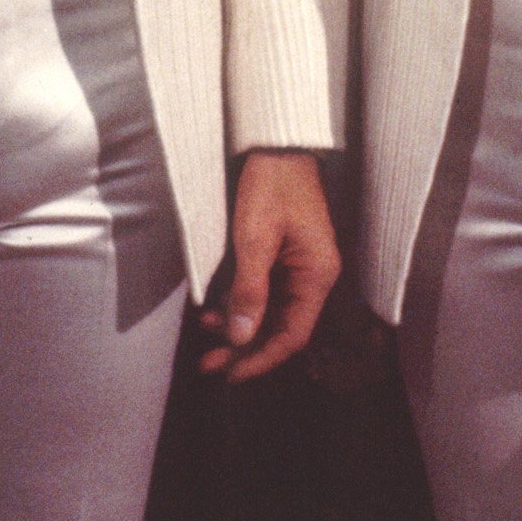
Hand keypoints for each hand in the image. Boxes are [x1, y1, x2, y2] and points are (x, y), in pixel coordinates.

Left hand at [200, 151, 339, 382]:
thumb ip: (249, 290)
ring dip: (240, 327)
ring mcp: (301, 266)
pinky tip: (215, 309)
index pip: (293, 334)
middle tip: (208, 364)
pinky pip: (266, 293)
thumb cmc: (271, 186)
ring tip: (205, 332)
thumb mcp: (254, 239)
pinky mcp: (286, 257)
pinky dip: (242, 304)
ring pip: (271, 313)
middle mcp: (314, 275)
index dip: (262, 359)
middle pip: (281, 327)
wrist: (277, 146)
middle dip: (245, 348)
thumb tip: (241, 338)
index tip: (230, 374)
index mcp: (317, 274)